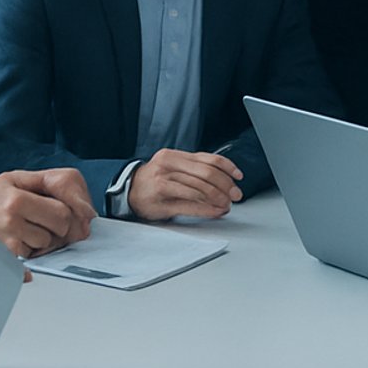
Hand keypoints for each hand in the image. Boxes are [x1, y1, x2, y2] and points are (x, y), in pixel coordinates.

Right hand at [0, 169, 95, 262]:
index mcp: (17, 197)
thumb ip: (47, 182)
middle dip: (57, 227)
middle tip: (42, 222)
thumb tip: (81, 207)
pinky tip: (16, 244)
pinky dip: (28, 253)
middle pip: (58, 229)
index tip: (63, 215)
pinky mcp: (4, 259)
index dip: (67, 212)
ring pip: (46, 245)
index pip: (62, 210)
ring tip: (23, 231)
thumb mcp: (14, 179)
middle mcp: (12, 219)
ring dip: (41, 241)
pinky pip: (32, 259)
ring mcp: (8, 241)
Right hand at [129, 150, 244, 220]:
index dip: (228, 168)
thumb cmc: (155, 181)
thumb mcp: (174, 168)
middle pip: (207, 174)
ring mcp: (164, 181)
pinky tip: (215, 211)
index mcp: (175, 155)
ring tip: (226, 205)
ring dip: (218, 199)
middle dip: (226, 185)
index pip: (209, 158)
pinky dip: (207, 209)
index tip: (239, 176)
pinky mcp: (161, 200)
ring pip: (200, 189)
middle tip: (235, 195)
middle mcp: (169, 165)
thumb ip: (196, 170)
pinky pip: (190, 205)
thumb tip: (226, 180)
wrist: (128, 191)